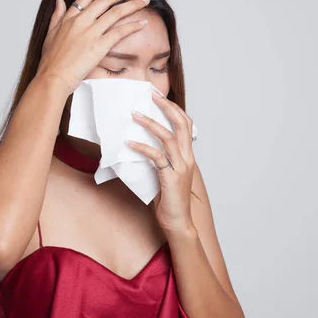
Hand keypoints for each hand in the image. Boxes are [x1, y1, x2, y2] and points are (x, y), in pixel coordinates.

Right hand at [36, 0, 151, 93]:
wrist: (53, 77)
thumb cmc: (51, 61)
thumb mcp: (50, 33)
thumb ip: (57, 14)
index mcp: (70, 17)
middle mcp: (82, 21)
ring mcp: (91, 33)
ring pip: (117, 12)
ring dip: (134, 4)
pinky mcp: (99, 46)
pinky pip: (120, 32)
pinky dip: (133, 26)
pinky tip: (143, 22)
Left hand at [127, 91, 195, 232]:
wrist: (178, 222)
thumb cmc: (169, 200)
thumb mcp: (163, 174)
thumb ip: (157, 159)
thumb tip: (138, 145)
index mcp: (188, 156)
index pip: (186, 125)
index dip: (174, 109)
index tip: (159, 96)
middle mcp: (187, 158)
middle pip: (182, 124)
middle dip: (167, 107)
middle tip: (152, 94)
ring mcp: (180, 167)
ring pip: (168, 137)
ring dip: (150, 123)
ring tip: (134, 114)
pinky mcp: (170, 177)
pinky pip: (156, 157)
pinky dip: (142, 147)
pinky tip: (129, 143)